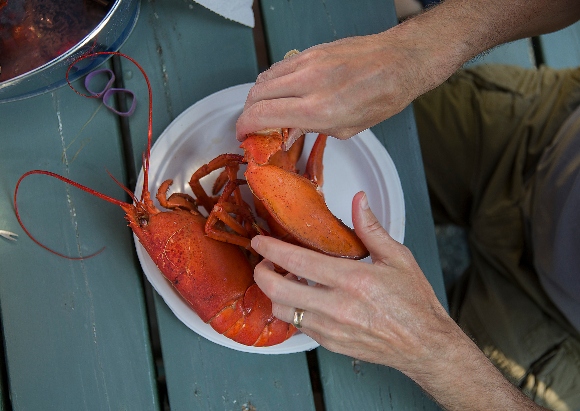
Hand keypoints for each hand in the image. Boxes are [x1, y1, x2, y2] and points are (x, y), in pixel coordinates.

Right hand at [236, 28, 441, 146]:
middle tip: (252, 124)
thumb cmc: (381, 98)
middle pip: (256, 95)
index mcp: (318, 110)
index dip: (244, 126)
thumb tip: (287, 132)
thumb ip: (310, 129)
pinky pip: (280, 66)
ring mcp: (308, 63)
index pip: (262, 115)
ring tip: (265, 108)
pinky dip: (272, 81)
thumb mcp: (346, 129)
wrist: (399, 62)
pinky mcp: (311, 51)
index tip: (243, 134)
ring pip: (264, 78)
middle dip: (247, 112)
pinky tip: (279, 90)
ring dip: (257, 96)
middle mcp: (308, 83)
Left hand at [252, 191, 548, 410]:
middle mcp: (337, 307)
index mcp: (353, 280)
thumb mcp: (397, 257)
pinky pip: (297, 325)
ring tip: (282, 278)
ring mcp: (331, 329)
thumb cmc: (414, 301)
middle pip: (278, 291)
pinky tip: (301, 297)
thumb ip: (371, 228)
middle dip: (261, 273)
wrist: (424, 344)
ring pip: (282, 311)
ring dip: (274, 293)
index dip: (272, 249)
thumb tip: (358, 200)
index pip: (298, 262)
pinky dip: (292, 309)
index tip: (260, 241)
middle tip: (263, 261)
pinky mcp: (329, 343)